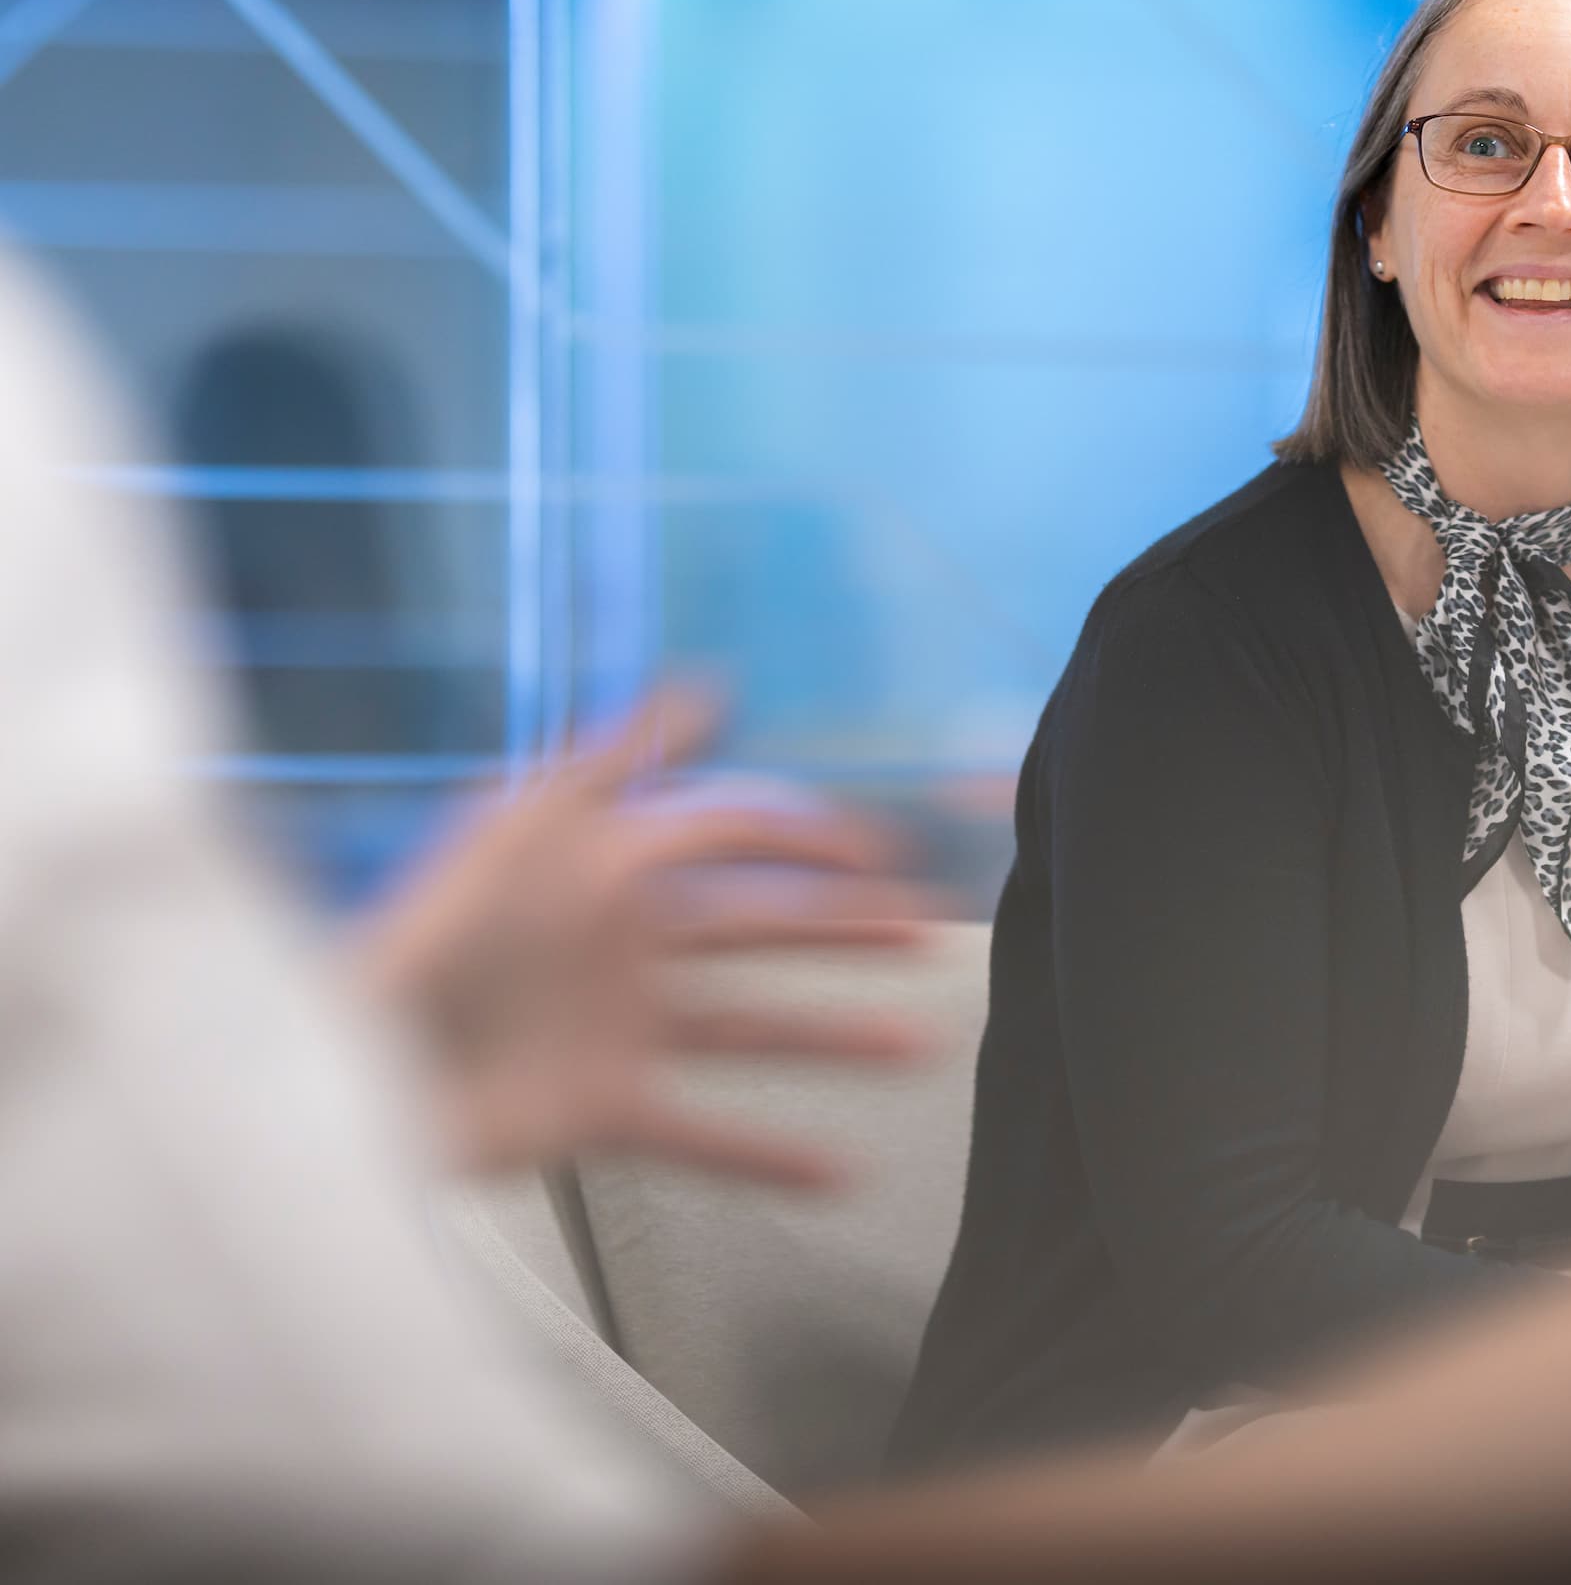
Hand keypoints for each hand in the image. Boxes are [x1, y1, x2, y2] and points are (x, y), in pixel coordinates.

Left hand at [359, 685, 938, 1182]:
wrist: (357, 1069)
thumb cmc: (431, 937)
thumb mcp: (526, 821)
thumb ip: (616, 759)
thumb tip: (706, 691)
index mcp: (609, 872)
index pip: (731, 838)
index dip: (805, 837)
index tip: (879, 849)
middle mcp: (627, 948)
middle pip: (760, 930)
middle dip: (846, 926)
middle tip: (924, 926)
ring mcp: (623, 1030)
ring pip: (756, 1027)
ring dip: (839, 1036)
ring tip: (913, 1044)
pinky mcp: (608, 1110)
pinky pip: (706, 1135)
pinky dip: (772, 1156)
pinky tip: (836, 1170)